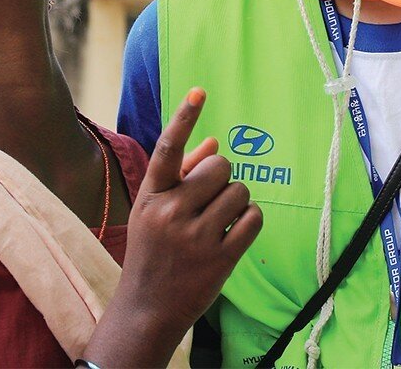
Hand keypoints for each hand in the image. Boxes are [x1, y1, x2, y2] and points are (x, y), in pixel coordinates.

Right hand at [85, 88, 262, 367]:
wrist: (147, 309)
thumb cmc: (153, 251)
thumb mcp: (154, 210)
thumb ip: (182, 174)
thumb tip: (214, 142)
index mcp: (151, 196)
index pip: (168, 149)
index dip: (185, 118)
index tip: (199, 91)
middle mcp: (171, 213)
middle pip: (220, 166)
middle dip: (222, 177)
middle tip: (209, 199)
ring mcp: (196, 238)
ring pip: (240, 190)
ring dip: (236, 201)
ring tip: (218, 220)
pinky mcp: (221, 259)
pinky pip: (253, 217)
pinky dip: (249, 219)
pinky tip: (233, 231)